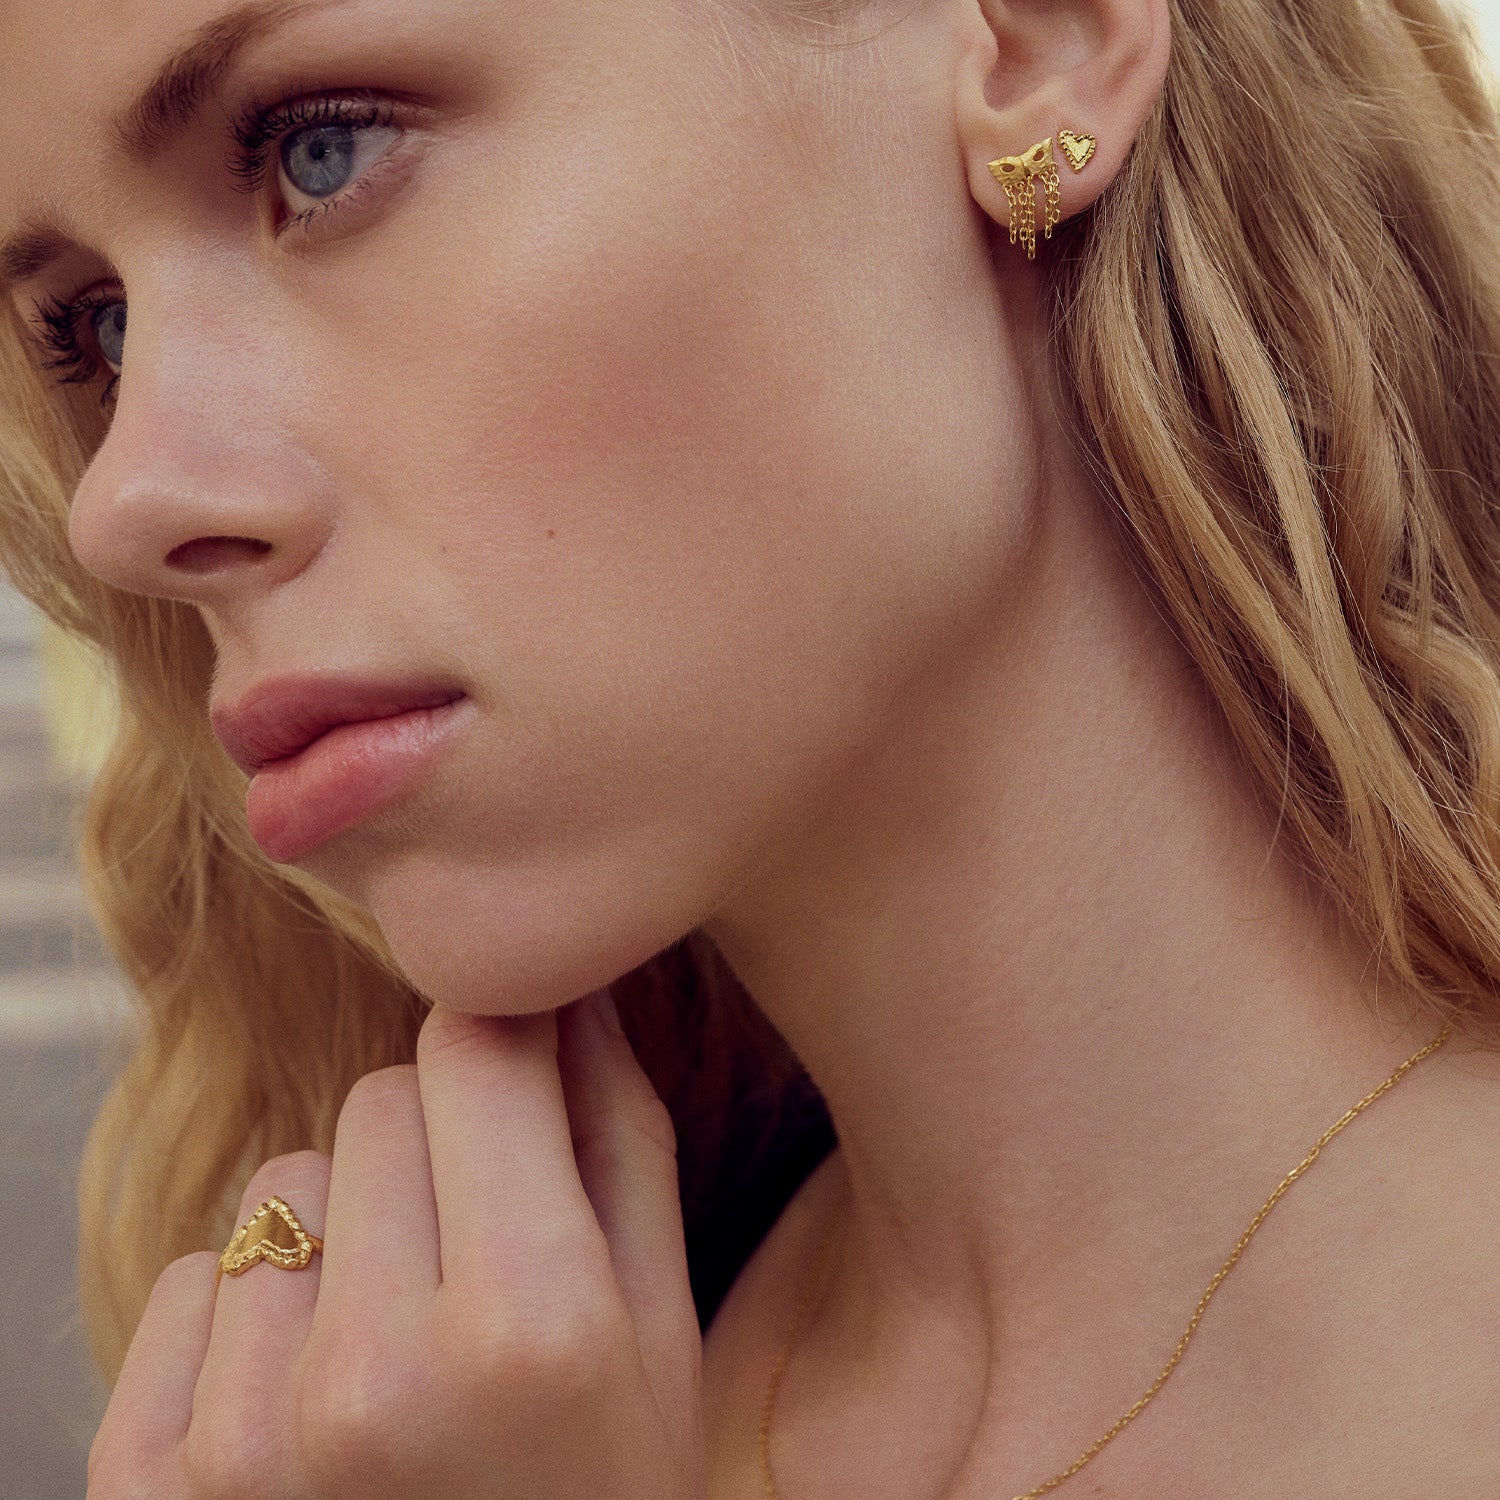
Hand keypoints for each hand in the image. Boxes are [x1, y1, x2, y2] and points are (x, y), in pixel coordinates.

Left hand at [87, 990, 706, 1498]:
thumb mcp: (661, 1338)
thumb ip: (621, 1143)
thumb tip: (573, 992)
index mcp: (533, 1327)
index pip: (474, 1052)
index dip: (505, 1045)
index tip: (519, 1072)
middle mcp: (377, 1378)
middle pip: (378, 1103)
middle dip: (438, 1146)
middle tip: (481, 1254)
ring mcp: (247, 1442)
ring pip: (283, 1184)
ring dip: (345, 1234)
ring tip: (400, 1344)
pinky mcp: (150, 1485)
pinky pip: (192, 1280)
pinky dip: (254, 1318)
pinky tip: (317, 1406)